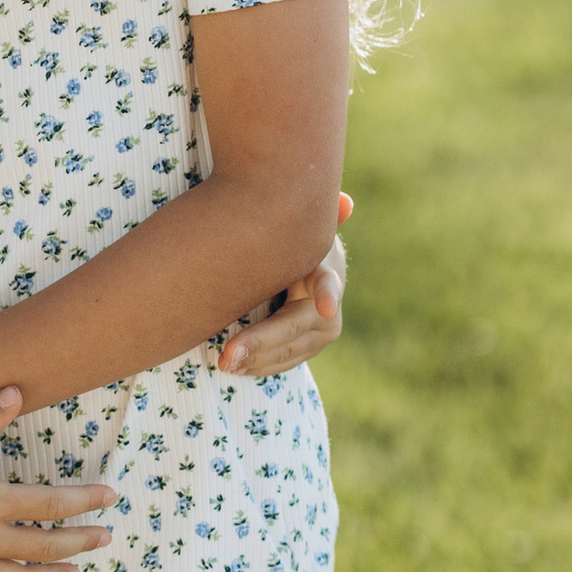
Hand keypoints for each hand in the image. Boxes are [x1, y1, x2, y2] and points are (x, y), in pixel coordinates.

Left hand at [220, 200, 349, 375]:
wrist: (299, 271)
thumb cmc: (285, 247)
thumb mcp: (291, 232)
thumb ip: (302, 218)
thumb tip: (346, 202)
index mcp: (325, 273)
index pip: (327, 283)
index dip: (327, 295)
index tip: (325, 307)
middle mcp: (329, 307)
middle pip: (295, 327)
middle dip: (261, 343)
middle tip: (227, 356)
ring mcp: (321, 333)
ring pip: (289, 352)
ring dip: (256, 360)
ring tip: (224, 364)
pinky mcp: (308, 349)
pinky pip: (284, 363)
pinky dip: (260, 367)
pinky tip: (236, 369)